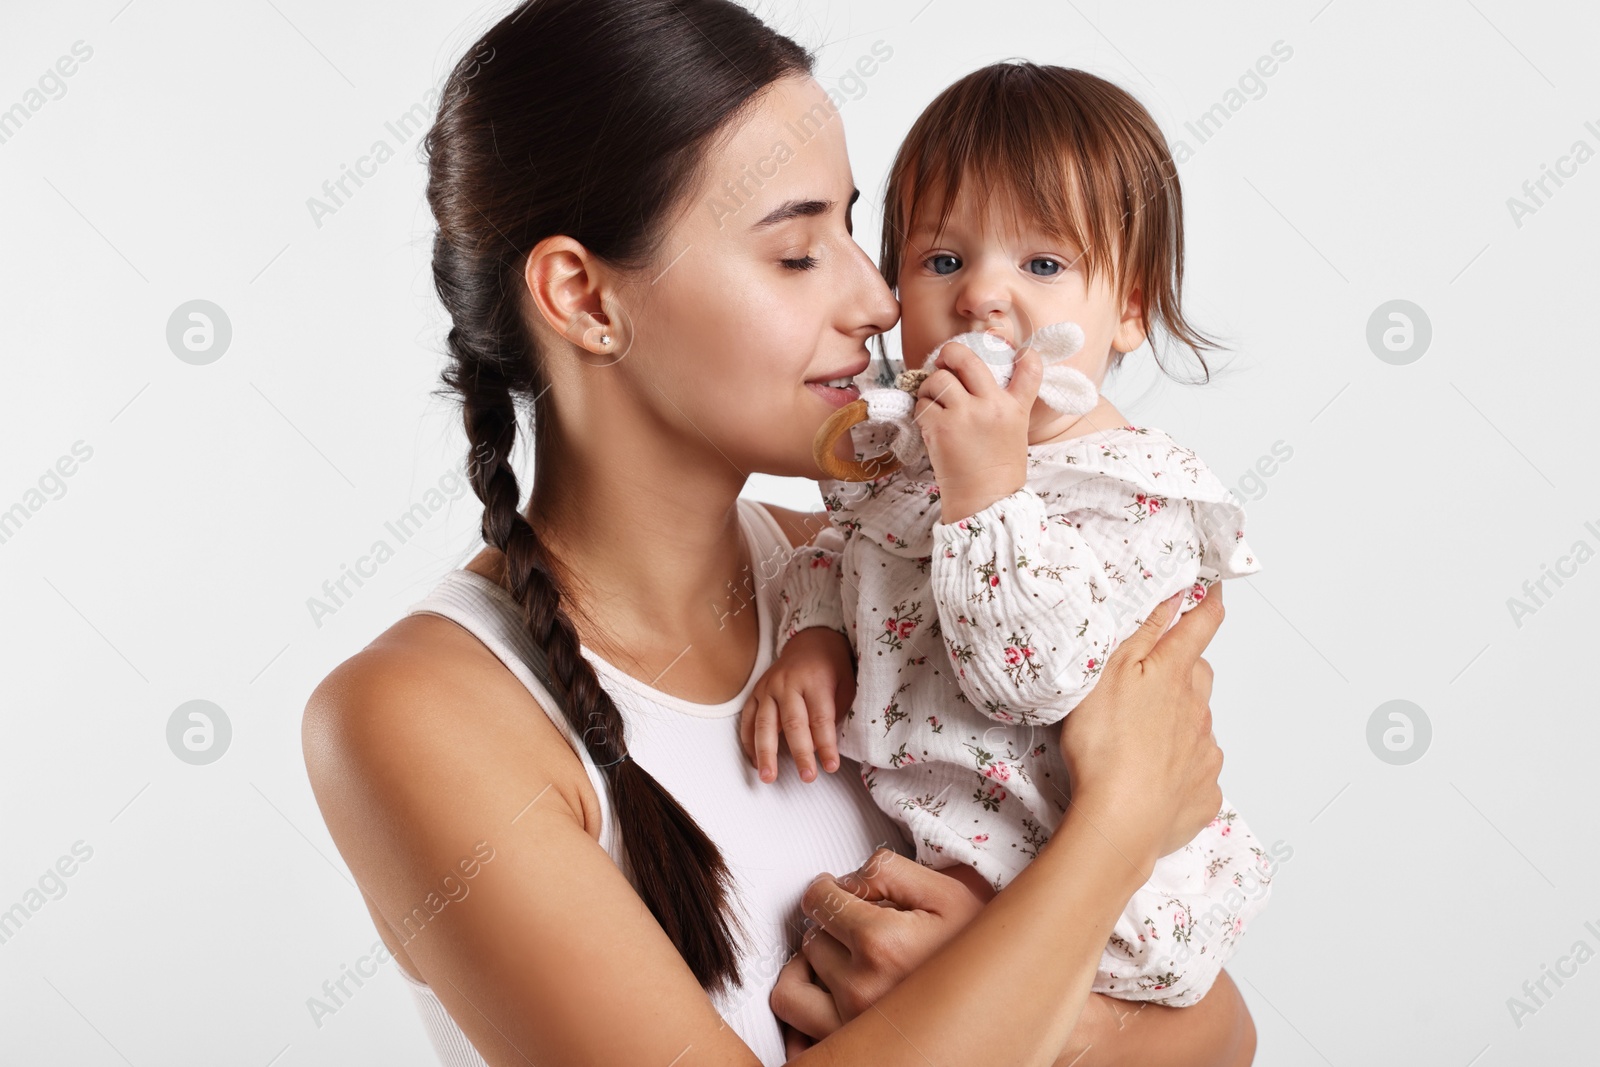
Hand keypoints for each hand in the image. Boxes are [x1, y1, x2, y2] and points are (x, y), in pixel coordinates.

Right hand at [738, 627, 855, 782]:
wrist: (811, 640)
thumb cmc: (832, 667)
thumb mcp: (846, 685)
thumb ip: (835, 713)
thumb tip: (821, 747)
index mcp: (814, 681)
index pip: (821, 719)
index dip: (826, 745)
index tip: (831, 767)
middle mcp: (788, 684)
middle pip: (793, 724)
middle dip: (800, 754)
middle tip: (807, 777)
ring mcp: (768, 687)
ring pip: (765, 724)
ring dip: (766, 753)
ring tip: (768, 776)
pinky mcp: (756, 692)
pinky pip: (748, 719)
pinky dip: (749, 742)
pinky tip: (754, 762)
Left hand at [769, 847, 984, 1038]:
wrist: (1008, 1003)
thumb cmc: (982, 949)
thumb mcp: (948, 891)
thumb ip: (889, 871)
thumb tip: (846, 879)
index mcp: (882, 944)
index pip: (818, 899)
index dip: (830, 889)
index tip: (841, 894)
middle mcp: (861, 990)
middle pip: (811, 940)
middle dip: (830, 929)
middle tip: (858, 930)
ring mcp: (852, 1026)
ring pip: (795, 985)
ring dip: (814, 968)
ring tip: (843, 961)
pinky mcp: (849, 1049)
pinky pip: (797, 1035)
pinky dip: (804, 1014)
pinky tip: (826, 998)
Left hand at [914, 339, 1043, 521]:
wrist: (984, 500)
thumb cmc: (997, 470)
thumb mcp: (1014, 433)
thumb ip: (1002, 406)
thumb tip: (974, 383)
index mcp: (1014, 408)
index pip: (1030, 370)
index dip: (1026, 355)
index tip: (1021, 352)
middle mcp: (991, 406)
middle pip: (966, 359)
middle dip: (950, 353)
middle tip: (943, 360)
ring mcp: (965, 415)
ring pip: (938, 379)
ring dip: (930, 386)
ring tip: (934, 400)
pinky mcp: (940, 428)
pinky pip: (922, 404)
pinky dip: (922, 409)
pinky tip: (930, 421)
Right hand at [1059, 587, 1226, 863]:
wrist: (1121, 821)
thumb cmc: (1105, 745)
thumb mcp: (1108, 674)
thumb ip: (1143, 633)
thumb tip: (1173, 598)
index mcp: (1175, 674)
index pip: (1201, 626)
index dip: (1208, 602)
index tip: (1213, 587)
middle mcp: (1199, 710)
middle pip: (1200, 677)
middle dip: (1184, 672)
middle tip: (1152, 681)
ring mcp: (1205, 753)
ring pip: (1199, 725)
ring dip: (1181, 723)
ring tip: (1142, 739)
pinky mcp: (1205, 794)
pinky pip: (1199, 774)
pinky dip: (1183, 771)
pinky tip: (1155, 780)